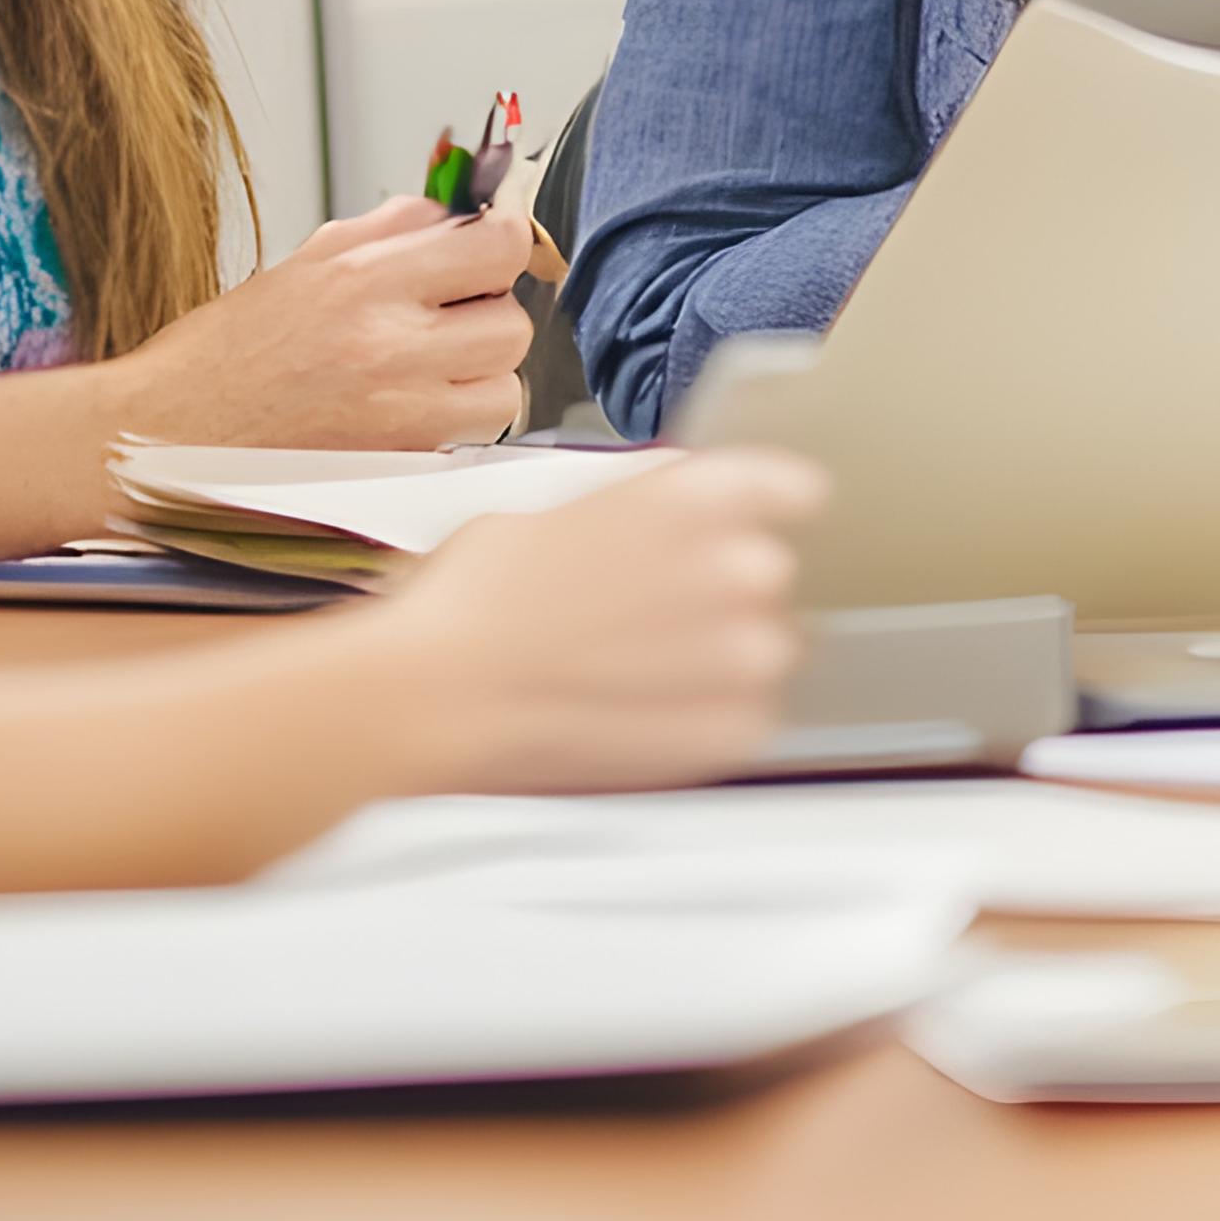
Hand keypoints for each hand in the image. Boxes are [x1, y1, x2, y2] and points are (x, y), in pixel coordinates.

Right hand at [106, 195, 537, 449]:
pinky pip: (474, 436)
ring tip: (427, 369)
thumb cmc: (221, 356)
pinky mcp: (397, 462)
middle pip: (512, 320)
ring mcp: (398, 409)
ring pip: (506, 385)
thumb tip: (458, 207)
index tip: (493, 249)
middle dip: (488, 315)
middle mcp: (387, 342)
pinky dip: (458, 423)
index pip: (498, 246)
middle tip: (447, 318)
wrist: (159, 437)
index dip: (506, 243)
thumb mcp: (303, 266)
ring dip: (479, 375)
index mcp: (362, 279)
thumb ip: (391, 230)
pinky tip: (413, 410)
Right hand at [342, 447, 825, 793]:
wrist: (429, 697)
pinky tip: (640, 717)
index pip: (790, 489)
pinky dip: (707, 718)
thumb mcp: (551, 514)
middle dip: (717, 593)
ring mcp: (747, 655)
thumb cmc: (468, 601)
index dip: (756, 513)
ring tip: (633, 676)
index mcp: (705, 496)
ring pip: (764, 647)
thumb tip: (664, 503)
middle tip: (643, 619)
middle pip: (766, 574)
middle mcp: (743, 566)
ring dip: (718, 657)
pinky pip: (749, 716)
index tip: (733, 530)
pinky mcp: (734, 731)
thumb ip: (634, 507)